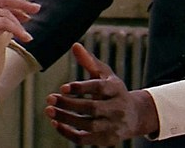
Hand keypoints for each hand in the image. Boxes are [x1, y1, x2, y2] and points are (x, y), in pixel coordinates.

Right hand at [0, 0, 39, 90]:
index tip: (27, 8)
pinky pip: (4, 23)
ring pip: (5, 14)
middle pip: (4, 0)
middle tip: (36, 9)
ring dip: (19, 24)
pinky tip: (23, 37)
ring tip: (28, 35)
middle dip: (22, 4)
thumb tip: (9, 24)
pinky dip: (16, 30)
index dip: (14, 2)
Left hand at [44, 43, 158, 145]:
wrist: (134, 116)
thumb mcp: (106, 75)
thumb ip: (90, 62)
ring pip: (88, 124)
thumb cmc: (114, 92)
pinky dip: (68, 133)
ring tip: (49, 110)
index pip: (100, 87)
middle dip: (69, 104)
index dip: (81, 87)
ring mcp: (113, 126)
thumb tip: (75, 45)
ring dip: (66, 118)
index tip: (62, 87)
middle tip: (50, 98)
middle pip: (92, 108)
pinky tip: (56, 123)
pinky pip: (85, 139)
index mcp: (117, 89)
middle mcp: (117, 108)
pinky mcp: (106, 140)